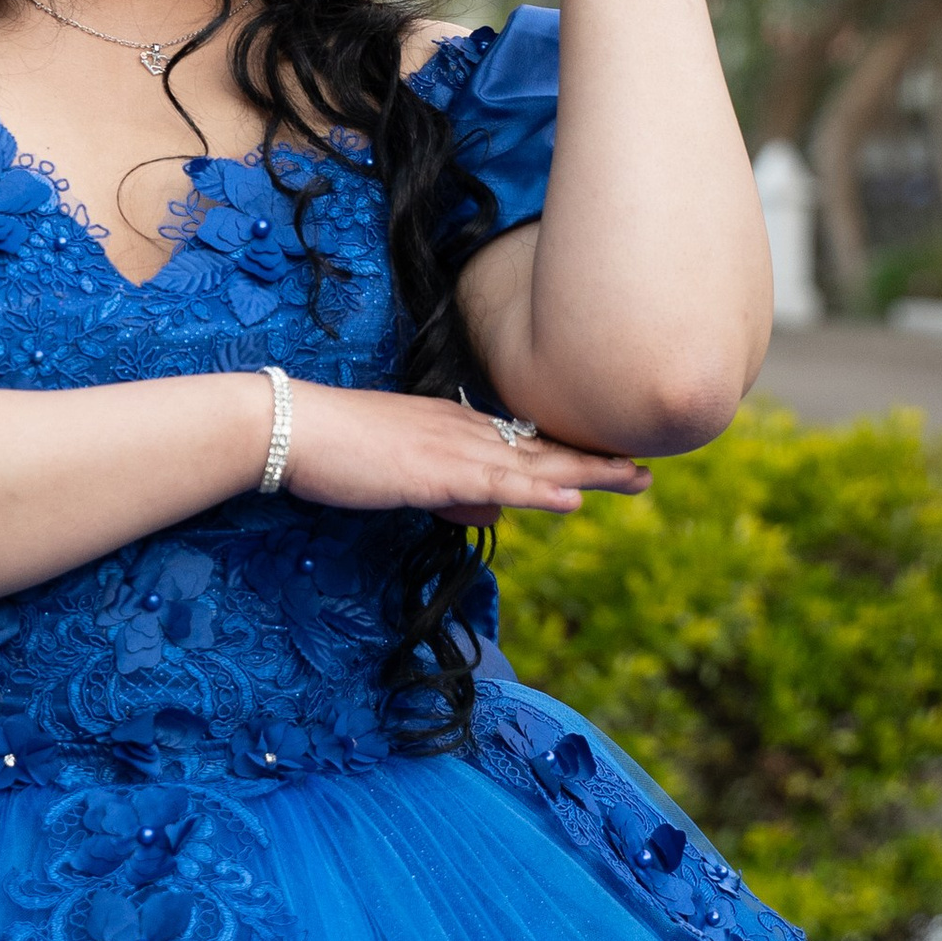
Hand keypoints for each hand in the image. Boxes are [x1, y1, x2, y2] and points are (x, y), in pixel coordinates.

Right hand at [284, 382, 651, 521]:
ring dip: (588, 472)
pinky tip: (573, 499)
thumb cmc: (336, 449)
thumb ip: (451, 494)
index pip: (525, 443)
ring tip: (636, 480)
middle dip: (597, 461)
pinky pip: (498, 482)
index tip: (610, 461)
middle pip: (543, 448)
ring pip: (534, 463)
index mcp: (456, 426)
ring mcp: (454, 447)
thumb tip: (493, 514)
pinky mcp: (436, 470)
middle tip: (648, 471)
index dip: (571, 454)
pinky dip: (539, 490)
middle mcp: (465, 430)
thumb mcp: (402, 477)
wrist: (293, 426)